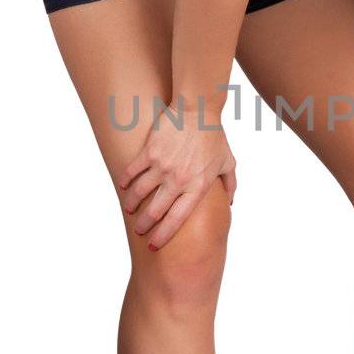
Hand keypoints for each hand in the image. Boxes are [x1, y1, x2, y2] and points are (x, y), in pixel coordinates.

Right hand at [117, 102, 236, 250]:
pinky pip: (132, 171)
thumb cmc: (214, 136)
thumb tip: (230, 201)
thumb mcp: (227, 162)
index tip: (153, 244)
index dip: (163, 235)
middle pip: (155, 211)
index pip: (176, 219)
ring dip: (131, 205)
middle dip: (144, 225)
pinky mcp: (149, 151)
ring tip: (129, 209)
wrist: (197, 109)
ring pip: (139, 193)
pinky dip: (125, 181)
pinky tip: (122, 186)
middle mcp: (178, 180)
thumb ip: (230, 184)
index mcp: (197, 187)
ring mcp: (162, 166)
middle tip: (139, 230)